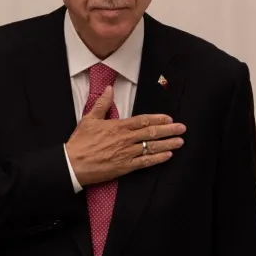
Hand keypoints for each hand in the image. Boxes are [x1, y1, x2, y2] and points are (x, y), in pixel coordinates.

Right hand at [66, 86, 185, 186]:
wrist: (73, 164)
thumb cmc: (79, 142)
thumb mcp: (89, 119)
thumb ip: (102, 104)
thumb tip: (109, 89)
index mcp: (118, 126)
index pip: (143, 121)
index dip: (158, 119)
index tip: (169, 118)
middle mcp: (125, 139)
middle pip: (151, 133)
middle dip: (169, 130)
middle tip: (182, 128)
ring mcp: (126, 154)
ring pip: (151, 147)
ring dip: (168, 144)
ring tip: (180, 141)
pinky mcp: (125, 167)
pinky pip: (145, 162)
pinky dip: (158, 159)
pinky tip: (168, 156)